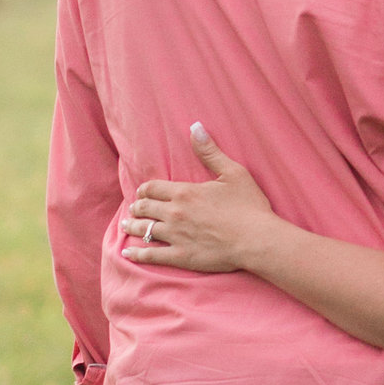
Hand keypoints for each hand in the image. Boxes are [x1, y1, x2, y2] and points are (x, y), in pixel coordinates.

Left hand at [124, 126, 280, 275]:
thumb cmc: (249, 206)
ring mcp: (175, 236)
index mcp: (185, 192)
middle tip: (135, 208)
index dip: (145, 189)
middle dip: (137, 207)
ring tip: (126, 225)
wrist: (257, 240)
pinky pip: (151, 256)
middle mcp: (174, 213)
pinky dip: (136, 253)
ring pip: (144, 229)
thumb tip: (195, 127)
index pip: (153, 188)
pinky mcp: (181, 256)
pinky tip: (128, 252)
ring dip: (132, 226)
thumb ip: (210, 152)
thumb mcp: (233, 173)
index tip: (142, 192)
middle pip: (145, 208)